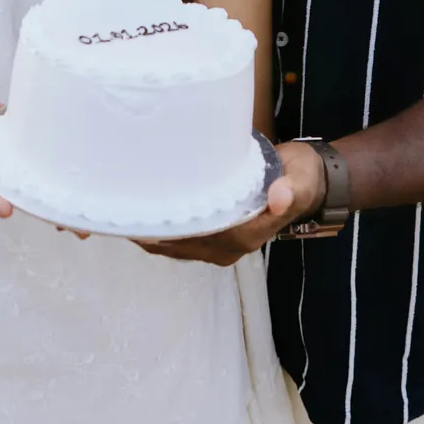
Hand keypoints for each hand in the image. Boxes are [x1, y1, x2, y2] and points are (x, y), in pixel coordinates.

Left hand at [135, 140, 325, 266]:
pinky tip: (141, 214)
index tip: (138, 215)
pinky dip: (159, 231)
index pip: (196, 237)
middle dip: (149, 231)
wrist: (304, 181)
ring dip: (150, 232)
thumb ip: (290, 188)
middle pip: (178, 245)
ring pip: (174, 246)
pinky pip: (179, 240)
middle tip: (118, 208)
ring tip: (122, 210)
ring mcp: (219, 244)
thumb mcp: (300, 178)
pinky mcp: (214, 235)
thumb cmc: (299, 177)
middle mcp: (228, 246)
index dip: (166, 229)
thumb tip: (278, 197)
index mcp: (245, 235)